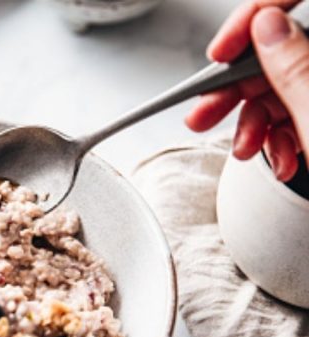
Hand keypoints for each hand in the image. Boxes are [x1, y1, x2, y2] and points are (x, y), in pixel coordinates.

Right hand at [186, 1, 308, 180]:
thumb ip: (294, 69)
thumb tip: (266, 26)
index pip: (289, 4)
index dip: (249, 21)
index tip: (219, 53)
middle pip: (277, 54)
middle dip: (237, 89)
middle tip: (204, 113)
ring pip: (281, 90)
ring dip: (253, 123)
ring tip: (243, 148)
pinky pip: (295, 116)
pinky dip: (278, 140)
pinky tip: (279, 159)